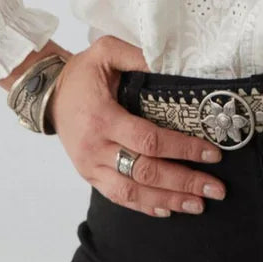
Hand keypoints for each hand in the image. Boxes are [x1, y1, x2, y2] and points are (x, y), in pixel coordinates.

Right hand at [49, 35, 227, 217]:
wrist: (47, 94)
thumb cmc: (81, 73)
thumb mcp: (106, 51)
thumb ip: (137, 55)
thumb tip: (171, 65)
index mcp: (103, 117)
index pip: (149, 140)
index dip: (182, 148)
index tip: (212, 153)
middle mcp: (96, 147)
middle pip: (145, 171)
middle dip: (183, 182)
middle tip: (216, 189)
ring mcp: (90, 165)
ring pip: (132, 191)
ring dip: (168, 200)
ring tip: (198, 205)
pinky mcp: (88, 175)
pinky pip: (117, 196)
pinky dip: (143, 206)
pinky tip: (167, 210)